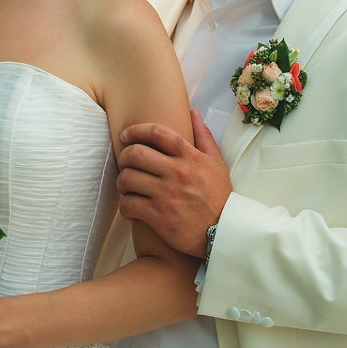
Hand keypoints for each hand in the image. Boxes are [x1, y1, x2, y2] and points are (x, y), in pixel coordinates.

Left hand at [116, 109, 231, 256]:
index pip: (157, 132)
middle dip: (123, 157)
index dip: (136, 130)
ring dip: (121, 182)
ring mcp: (166, 194)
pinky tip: (131, 207)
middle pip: (136, 153)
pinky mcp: (158, 216)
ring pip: (127, 178)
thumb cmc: (219, 198)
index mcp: (190, 157)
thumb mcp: (217, 164)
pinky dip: (125, 206)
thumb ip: (204, 137)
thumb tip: (192, 113)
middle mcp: (177, 173)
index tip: (126, 135)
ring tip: (126, 186)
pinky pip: (128, 204)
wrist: (225, 234)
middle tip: (124, 164)